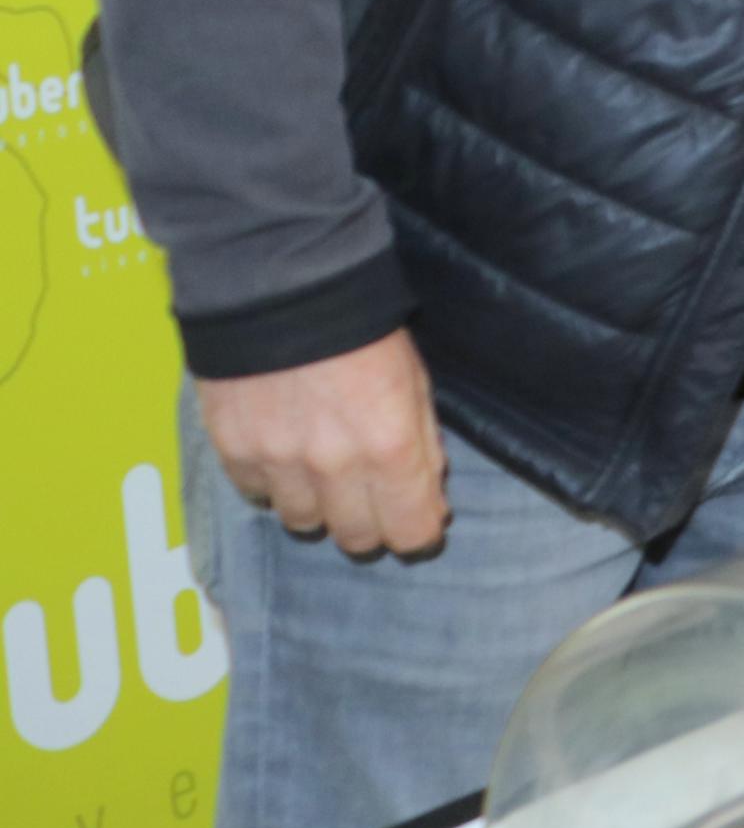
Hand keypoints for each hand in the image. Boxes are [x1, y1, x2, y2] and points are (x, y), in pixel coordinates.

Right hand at [197, 330, 448, 557]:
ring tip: (322, 469)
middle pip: (356, 539)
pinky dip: (273, 483)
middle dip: (370, 523)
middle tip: (370, 495)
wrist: (281, 289)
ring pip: (304, 523)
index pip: (411, 533)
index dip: (418, 531)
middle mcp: (334, 468)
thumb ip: (422, 445)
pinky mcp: (234, 453)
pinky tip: (282, 452)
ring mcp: (279, 464)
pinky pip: (257, 495)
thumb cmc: (362, 331)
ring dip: (318, 505)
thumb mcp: (416, 383)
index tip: (416, 520)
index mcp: (391, 448)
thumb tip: (425, 495)